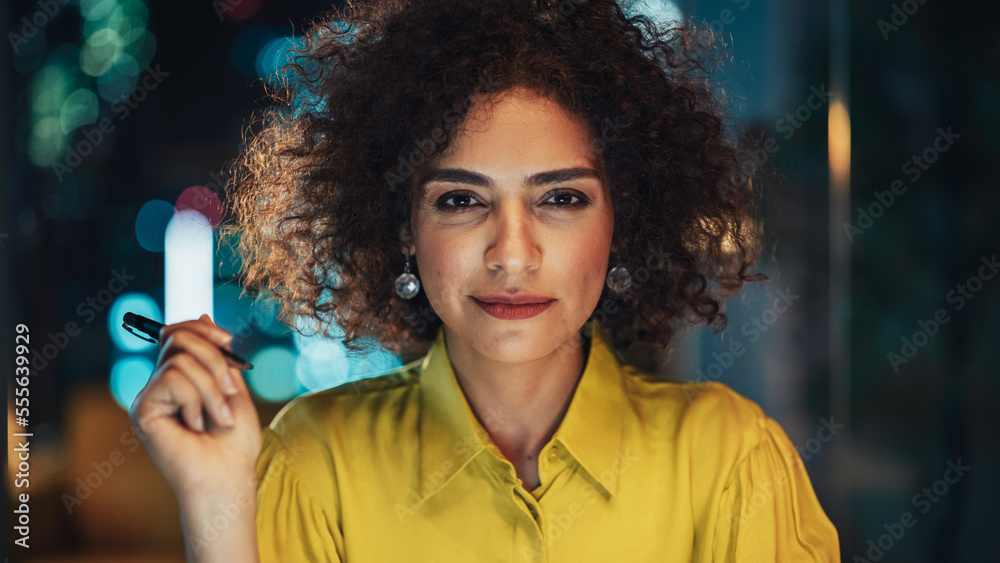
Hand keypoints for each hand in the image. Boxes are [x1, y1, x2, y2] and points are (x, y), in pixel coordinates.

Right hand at [129, 314, 260, 503]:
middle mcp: (158, 386)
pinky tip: (196, 426)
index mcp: (179, 379)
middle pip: (177, 338)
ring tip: (219, 417)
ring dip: (212, 388)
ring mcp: (148, 398)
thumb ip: (218, 356)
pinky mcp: (142, 411)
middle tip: (231, 389)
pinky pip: (172, 380)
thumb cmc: (233, 442)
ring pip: (180, 360)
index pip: (176, 334)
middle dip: (213, 358)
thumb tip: (203, 314)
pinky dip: (196, 400)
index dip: (200, 328)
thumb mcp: (233, 389)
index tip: (228, 340)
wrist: (227, 478)